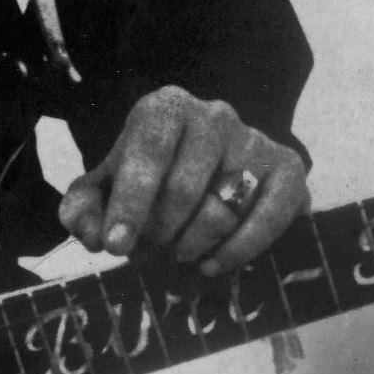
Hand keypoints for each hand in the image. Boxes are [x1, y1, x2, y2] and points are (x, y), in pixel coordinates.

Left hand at [56, 87, 307, 275]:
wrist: (212, 176)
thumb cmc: (149, 183)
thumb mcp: (106, 191)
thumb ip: (84, 209)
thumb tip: (92, 235)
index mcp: (165, 108)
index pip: (147, 152)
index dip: (130, 204)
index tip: (116, 247)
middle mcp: (215, 115)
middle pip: (184, 187)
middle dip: (159, 232)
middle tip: (149, 253)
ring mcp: (255, 140)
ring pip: (223, 208)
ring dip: (193, 245)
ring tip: (178, 256)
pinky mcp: (289, 170)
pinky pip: (267, 218)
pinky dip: (237, 250)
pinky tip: (213, 265)